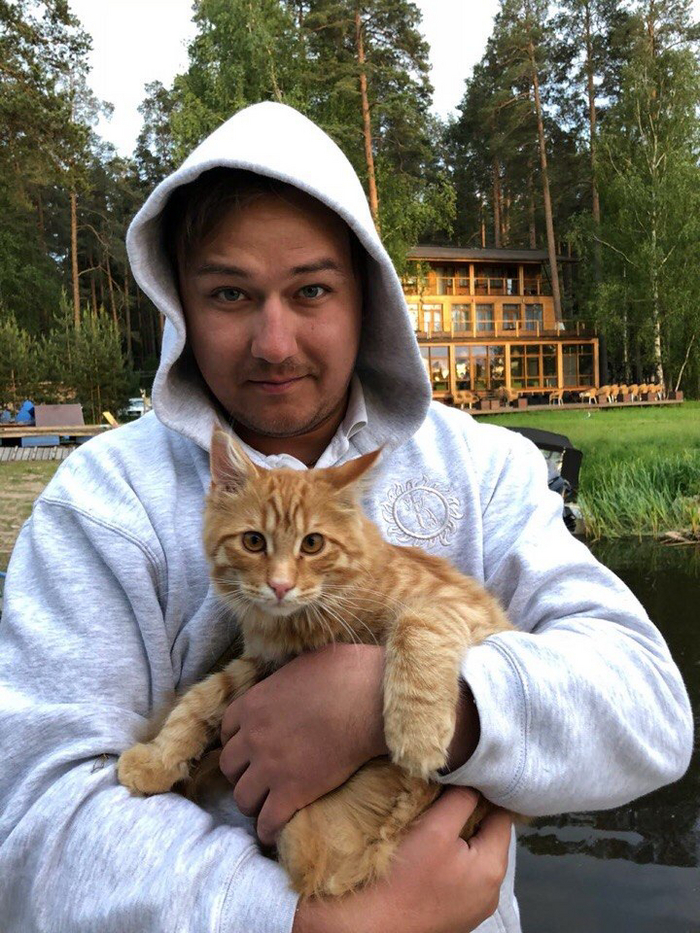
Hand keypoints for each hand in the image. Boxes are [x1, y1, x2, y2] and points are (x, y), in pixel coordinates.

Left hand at [219, 643, 386, 845]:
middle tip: (261, 776)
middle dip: (242, 773)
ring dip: (254, 802)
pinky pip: (267, 821)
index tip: (250, 749)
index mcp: (253, 704)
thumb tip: (290, 683)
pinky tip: (276, 829)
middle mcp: (253, 737)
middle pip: (229, 766)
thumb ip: (282, 681)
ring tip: (269, 803)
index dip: (238, 742)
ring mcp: (270, 767)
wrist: (368, 699)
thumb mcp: (300, 664)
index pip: (226, 731)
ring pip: (243, 798)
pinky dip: (269, 828)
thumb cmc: (343, 674)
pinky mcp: (292, 792)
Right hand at [292, 787, 511, 932]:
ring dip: (459, 837)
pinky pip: (461, 876)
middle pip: (488, 837)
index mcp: (494, 868)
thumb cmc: (405, 878)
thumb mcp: (436, 829)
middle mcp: (492, 891)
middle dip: (470, 815)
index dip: (486, 793)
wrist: (374, 927)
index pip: (502, 816)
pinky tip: (428, 854)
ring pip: (473, 856)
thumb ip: (461, 801)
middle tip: (444, 796)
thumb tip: (475, 781)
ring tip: (433, 822)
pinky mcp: (454, 914)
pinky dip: (450, 860)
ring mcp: (473, 906)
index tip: (466, 776)